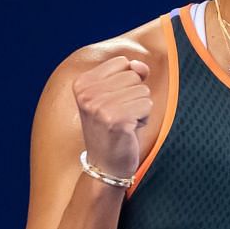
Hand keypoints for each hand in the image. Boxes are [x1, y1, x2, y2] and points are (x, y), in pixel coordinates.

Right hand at [71, 55, 150, 177]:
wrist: (105, 165)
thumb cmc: (113, 128)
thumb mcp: (116, 95)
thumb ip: (130, 73)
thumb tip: (140, 66)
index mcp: (82, 83)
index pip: (122, 63)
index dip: (127, 83)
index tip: (113, 102)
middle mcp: (87, 93)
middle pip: (134, 76)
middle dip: (134, 97)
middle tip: (119, 116)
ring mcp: (100, 107)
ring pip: (143, 91)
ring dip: (140, 109)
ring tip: (124, 124)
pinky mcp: (116, 120)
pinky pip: (147, 105)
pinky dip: (144, 119)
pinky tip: (129, 131)